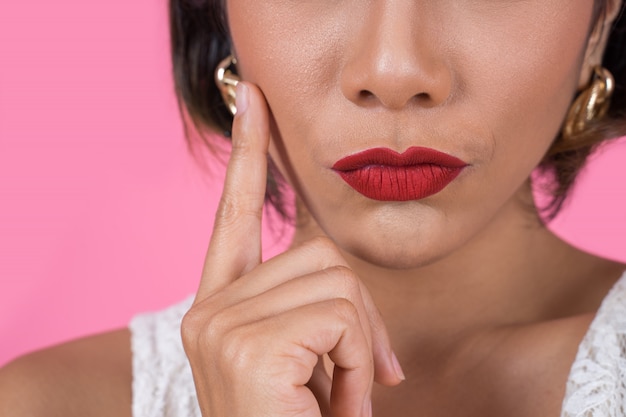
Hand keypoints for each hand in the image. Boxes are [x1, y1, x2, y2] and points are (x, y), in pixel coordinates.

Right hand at [181, 82, 403, 416]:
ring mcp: (221, 324)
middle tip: (352, 383)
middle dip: (360, 320)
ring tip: (335, 400)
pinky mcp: (249, 343)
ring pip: (339, 283)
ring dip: (360, 349)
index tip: (255, 99)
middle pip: (321, 254)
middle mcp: (208, 308)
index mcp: (220, 304)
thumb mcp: (304, 359)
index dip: (249, 154)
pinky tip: (332, 407)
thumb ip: (312, 305)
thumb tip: (339, 273)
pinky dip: (359, 366)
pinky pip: (342, 317)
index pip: (234, 212)